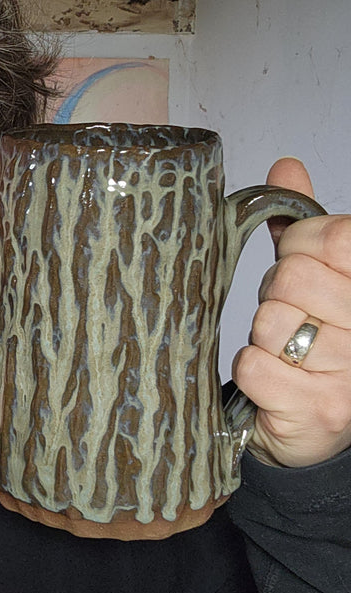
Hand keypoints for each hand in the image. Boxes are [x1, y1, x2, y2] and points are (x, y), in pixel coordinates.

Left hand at [232, 158, 350, 467]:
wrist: (312, 425)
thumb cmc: (313, 341)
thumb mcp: (316, 276)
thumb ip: (303, 225)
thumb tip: (286, 167)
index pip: (332, 238)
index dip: (298, 246)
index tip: (297, 262)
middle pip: (292, 278)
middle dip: (274, 294)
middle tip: (289, 316)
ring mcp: (350, 372)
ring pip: (270, 322)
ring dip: (262, 336)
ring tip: (284, 351)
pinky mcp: (320, 410)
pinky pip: (254, 365)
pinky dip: (251, 371)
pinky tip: (274, 382)